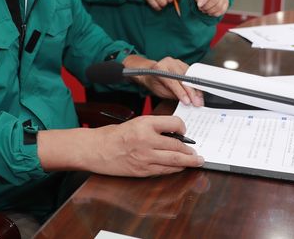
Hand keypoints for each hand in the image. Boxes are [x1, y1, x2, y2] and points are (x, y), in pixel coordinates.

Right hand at [88, 116, 203, 176]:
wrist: (96, 149)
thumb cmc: (113, 135)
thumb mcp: (134, 123)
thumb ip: (153, 127)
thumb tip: (173, 134)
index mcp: (144, 123)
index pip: (174, 124)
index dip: (183, 128)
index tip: (184, 131)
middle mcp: (147, 140)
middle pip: (178, 145)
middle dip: (190, 150)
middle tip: (197, 153)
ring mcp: (145, 157)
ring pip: (175, 160)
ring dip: (188, 161)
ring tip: (196, 161)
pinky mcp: (142, 170)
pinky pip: (164, 171)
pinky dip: (175, 169)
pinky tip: (180, 168)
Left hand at [123, 55, 202, 105]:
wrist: (150, 72)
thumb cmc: (154, 82)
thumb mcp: (160, 91)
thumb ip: (173, 95)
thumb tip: (186, 101)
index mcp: (160, 68)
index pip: (173, 82)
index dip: (181, 93)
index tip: (188, 102)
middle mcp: (169, 62)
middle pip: (184, 78)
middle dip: (192, 92)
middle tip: (197, 103)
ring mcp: (177, 62)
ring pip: (190, 76)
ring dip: (196, 89)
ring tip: (200, 100)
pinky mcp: (184, 64)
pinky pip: (192, 75)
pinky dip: (196, 85)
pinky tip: (199, 93)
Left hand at [192, 0, 227, 16]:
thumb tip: (201, 5)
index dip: (204, 0)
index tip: (199, 5)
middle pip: (214, 0)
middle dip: (206, 7)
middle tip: (201, 8)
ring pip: (218, 7)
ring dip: (210, 11)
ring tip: (204, 10)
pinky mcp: (226, 3)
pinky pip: (222, 11)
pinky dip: (215, 14)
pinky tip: (210, 12)